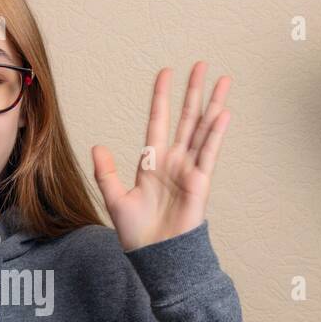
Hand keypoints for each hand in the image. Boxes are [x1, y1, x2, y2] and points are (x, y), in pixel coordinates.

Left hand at [91, 63, 231, 251]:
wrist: (156, 257)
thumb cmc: (137, 233)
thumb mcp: (115, 199)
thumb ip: (107, 172)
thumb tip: (97, 147)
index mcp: (152, 162)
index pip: (159, 120)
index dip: (161, 97)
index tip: (166, 72)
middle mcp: (174, 161)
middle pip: (186, 118)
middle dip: (194, 91)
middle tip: (202, 65)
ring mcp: (189, 170)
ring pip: (203, 129)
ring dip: (212, 104)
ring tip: (222, 79)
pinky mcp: (201, 182)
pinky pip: (209, 152)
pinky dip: (216, 132)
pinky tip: (222, 112)